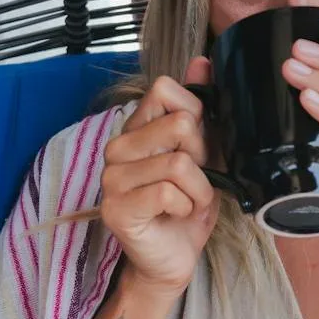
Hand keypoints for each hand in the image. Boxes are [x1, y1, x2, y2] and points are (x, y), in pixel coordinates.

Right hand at [99, 58, 218, 294]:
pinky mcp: (116, 208)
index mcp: (136, 128)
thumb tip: (203, 60)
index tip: (197, 150)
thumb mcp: (206, 152)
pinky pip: (169, 192)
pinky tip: (176, 216)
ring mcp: (112, 177)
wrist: (175, 258)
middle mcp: (117, 147)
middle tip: (193, 183)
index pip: (166, 89)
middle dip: (203, 159)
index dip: (196, 118)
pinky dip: (186, 206)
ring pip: (180, 163)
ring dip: (199, 190)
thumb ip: (202, 107)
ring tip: (187, 203)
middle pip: (181, 125)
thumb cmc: (187, 207)